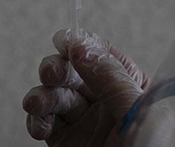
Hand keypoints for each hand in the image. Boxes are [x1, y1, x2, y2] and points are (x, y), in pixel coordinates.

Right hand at [22, 30, 148, 146]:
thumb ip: (111, 80)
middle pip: (75, 73)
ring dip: (42, 95)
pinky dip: (36, 120)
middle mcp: (108, 104)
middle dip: (59, 68)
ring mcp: (87, 124)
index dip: (84, 45)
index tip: (64, 39)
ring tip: (36, 103)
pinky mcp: (67, 143)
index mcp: (134, 90)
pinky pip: (46, 124)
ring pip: (57, 96)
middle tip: (51, 72)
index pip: (106, 57)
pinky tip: (38, 122)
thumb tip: (83, 46)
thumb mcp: (138, 112)